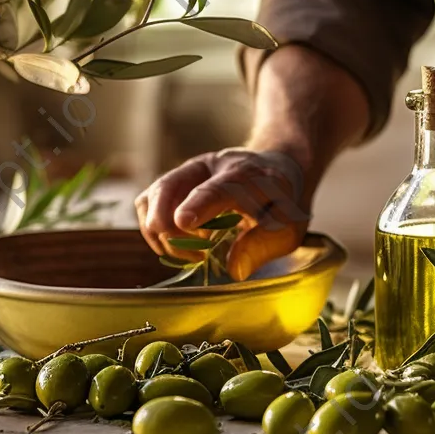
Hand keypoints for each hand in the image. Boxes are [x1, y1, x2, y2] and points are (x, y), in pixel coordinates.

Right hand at [135, 148, 311, 280]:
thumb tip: (234, 268)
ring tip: (192, 251)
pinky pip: (146, 204)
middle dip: (170, 227)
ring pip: (152, 196)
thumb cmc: (281, 203)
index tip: (184, 222)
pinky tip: (178, 243)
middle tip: (197, 255)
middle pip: (171, 187)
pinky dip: (153, 229)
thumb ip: (264, 245)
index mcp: (246, 174)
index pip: (218, 187)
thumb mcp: (288, 226)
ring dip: (160, 232)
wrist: (276, 171)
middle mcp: (211, 165)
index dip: (199, 204)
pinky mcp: (172, 182)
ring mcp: (187, 171)